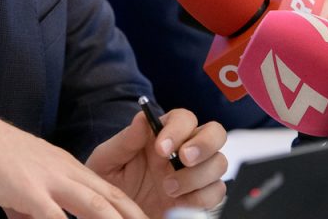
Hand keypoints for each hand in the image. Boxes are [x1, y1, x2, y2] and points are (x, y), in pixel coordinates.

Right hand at [0, 105, 146, 218]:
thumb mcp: (22, 183)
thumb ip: (34, 206)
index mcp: (65, 167)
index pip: (108, 190)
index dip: (129, 209)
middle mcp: (64, 171)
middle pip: (110, 198)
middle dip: (133, 218)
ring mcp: (49, 180)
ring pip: (94, 206)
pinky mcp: (29, 191)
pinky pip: (56, 218)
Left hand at [86, 107, 226, 217]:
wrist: (113, 211)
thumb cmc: (110, 179)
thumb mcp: (108, 159)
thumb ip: (125, 140)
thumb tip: (142, 118)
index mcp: (162, 134)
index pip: (183, 118)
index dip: (178, 129)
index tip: (161, 148)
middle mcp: (183, 150)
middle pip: (215, 132)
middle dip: (204, 144)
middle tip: (183, 159)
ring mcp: (194, 173)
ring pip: (219, 163)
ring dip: (197, 176)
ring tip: (168, 188)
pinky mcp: (198, 196)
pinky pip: (216, 192)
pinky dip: (201, 197)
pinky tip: (178, 203)